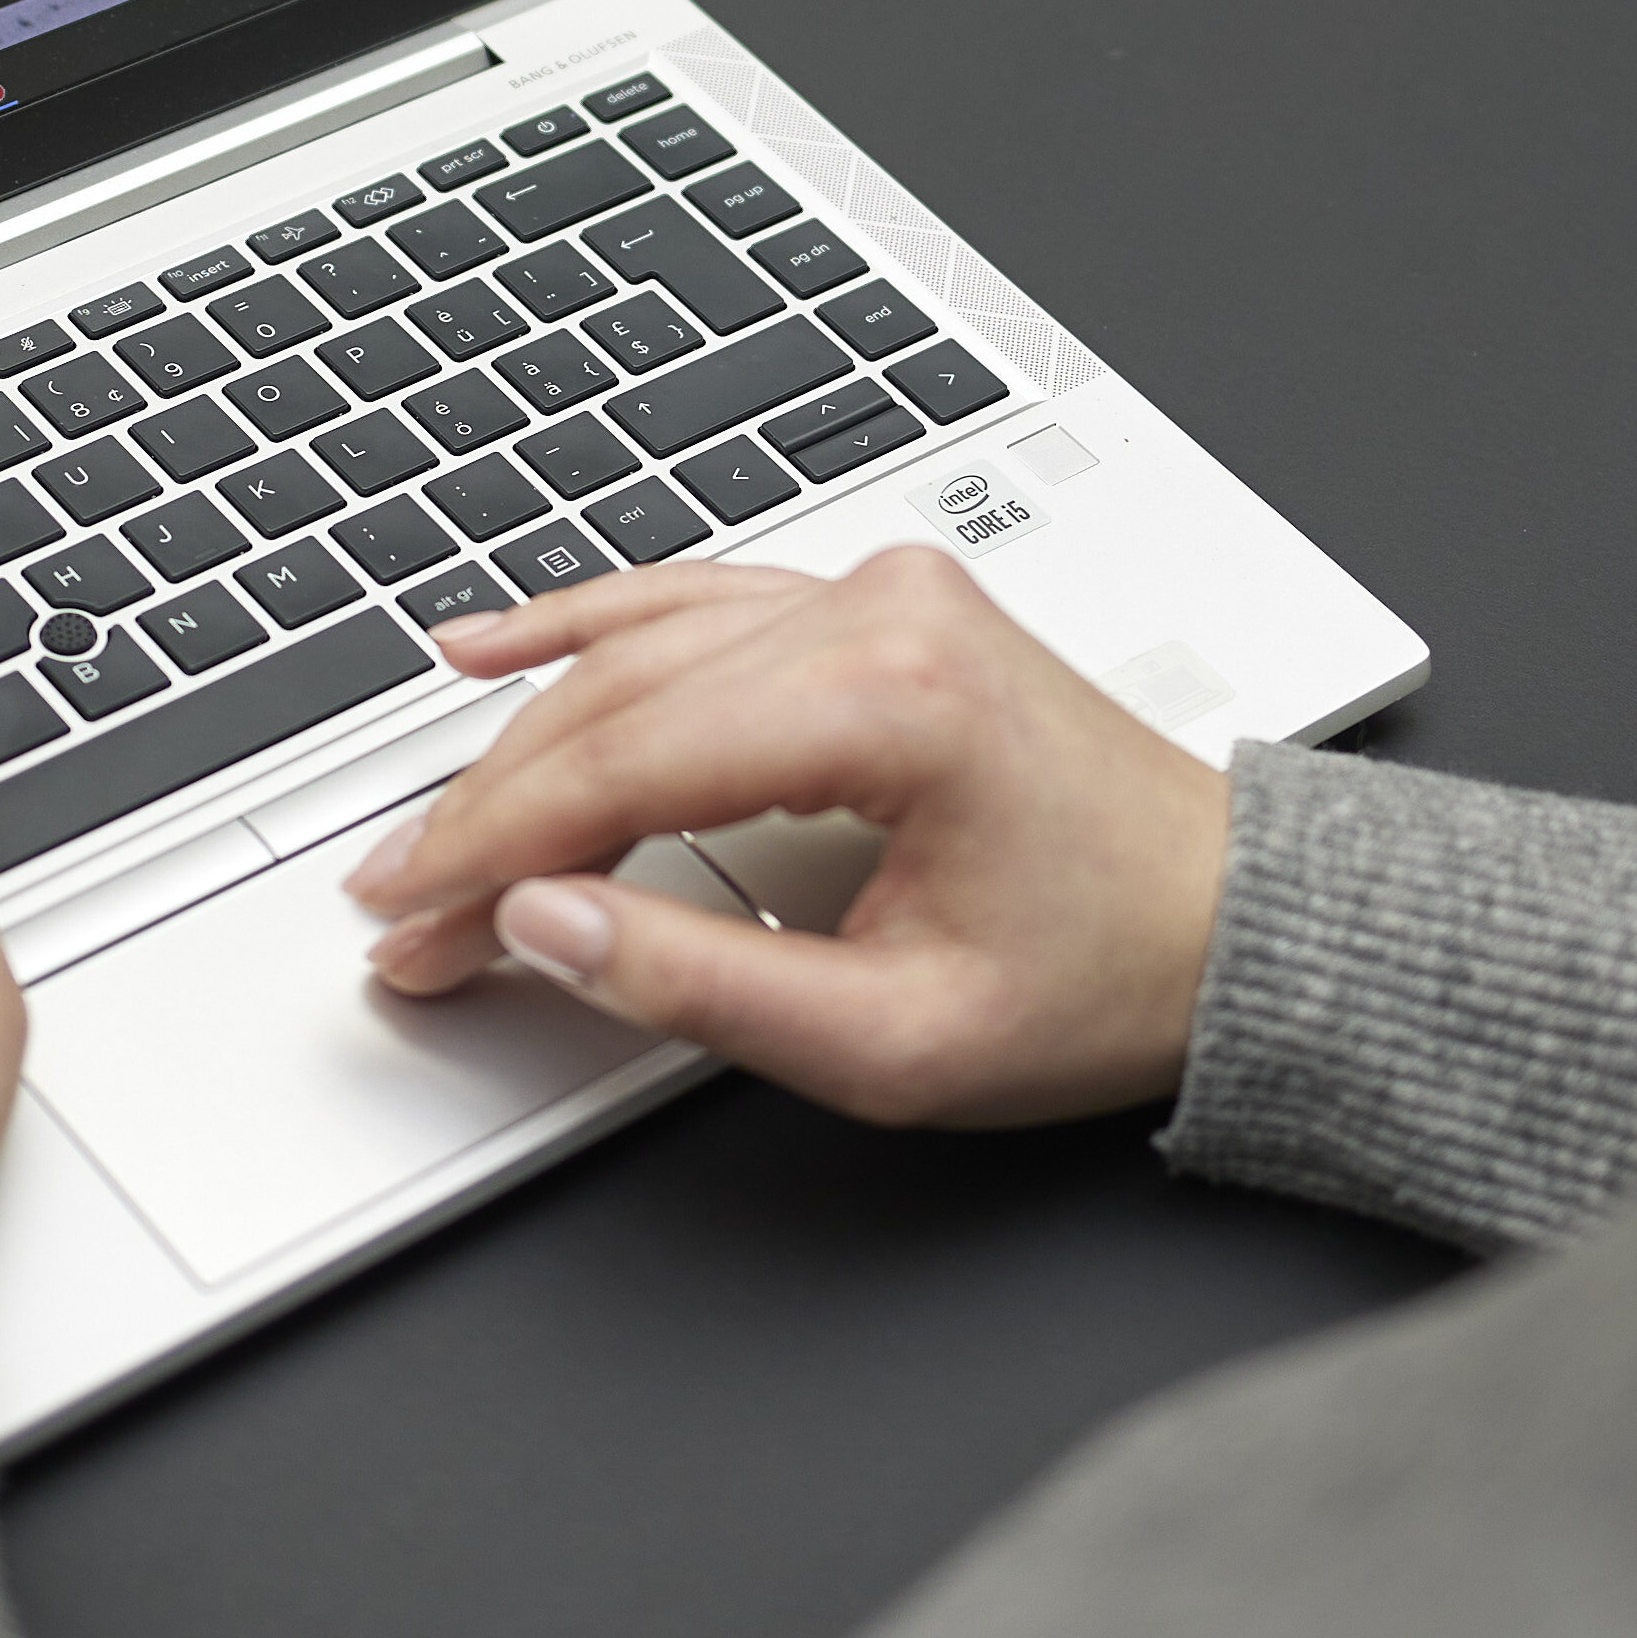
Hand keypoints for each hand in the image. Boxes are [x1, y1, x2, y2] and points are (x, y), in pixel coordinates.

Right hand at [347, 549, 1232, 1126]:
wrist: (1236, 926)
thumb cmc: (1107, 980)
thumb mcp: (895, 1042)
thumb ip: (699, 986)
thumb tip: (541, 927)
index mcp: (892, 700)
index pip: (624, 768)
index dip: (488, 853)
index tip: (406, 921)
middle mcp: (881, 614)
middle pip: (618, 705)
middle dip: (489, 817)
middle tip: (400, 912)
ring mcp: (881, 595)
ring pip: (641, 654)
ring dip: (523, 743)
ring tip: (427, 828)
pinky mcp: (880, 610)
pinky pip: (698, 608)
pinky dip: (590, 634)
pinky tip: (489, 652)